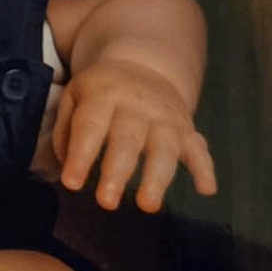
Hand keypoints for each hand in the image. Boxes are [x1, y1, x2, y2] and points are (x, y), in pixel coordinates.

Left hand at [52, 58, 216, 211]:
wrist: (141, 65)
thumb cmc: (100, 90)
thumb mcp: (74, 95)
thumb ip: (65, 128)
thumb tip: (66, 164)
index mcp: (103, 94)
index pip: (90, 126)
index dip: (80, 155)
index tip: (71, 183)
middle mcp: (136, 105)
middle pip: (127, 139)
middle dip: (117, 171)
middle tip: (106, 202)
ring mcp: (164, 117)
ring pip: (164, 148)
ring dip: (157, 178)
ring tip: (147, 205)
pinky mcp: (186, 130)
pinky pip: (199, 149)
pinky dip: (205, 169)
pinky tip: (206, 190)